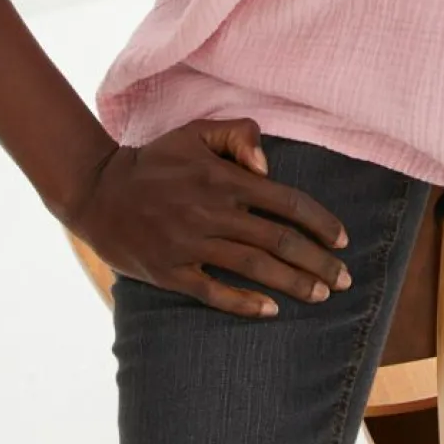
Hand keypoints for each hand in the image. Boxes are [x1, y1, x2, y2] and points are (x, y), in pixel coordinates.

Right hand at [67, 118, 354, 318]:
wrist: (99, 192)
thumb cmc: (156, 160)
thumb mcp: (196, 132)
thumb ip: (239, 135)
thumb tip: (269, 166)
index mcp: (224, 179)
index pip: (286, 202)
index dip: (320, 222)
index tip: (342, 240)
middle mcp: (212, 212)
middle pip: (279, 240)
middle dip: (318, 262)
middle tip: (344, 280)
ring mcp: (191, 244)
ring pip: (254, 267)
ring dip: (293, 283)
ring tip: (321, 296)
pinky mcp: (171, 271)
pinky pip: (214, 292)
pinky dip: (245, 303)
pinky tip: (271, 311)